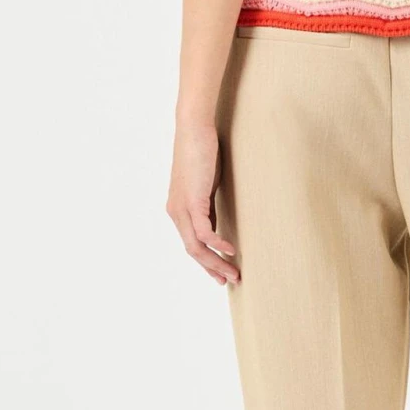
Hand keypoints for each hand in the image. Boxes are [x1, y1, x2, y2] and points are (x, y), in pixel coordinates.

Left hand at [167, 121, 238, 284]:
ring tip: (234, 272)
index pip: (191, 244)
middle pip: (192, 251)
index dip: (207, 261)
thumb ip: (208, 203)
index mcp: (179, 210)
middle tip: (230, 280)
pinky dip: (217, 244)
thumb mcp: (205, 183)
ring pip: (196, 246)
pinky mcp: (192, 201)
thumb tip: (217, 218)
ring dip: (216, 262)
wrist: (193, 129)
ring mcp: (182, 208)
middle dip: (213, 268)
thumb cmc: (201, 150)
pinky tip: (230, 250)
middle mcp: (176, 212)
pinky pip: (203, 231)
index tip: (221, 274)